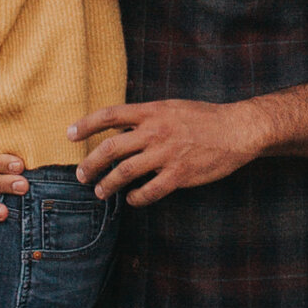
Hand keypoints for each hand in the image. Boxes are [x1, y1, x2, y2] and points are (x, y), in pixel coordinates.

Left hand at [70, 97, 262, 206]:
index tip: (70, 134)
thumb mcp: (171, 107)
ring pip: (125, 172)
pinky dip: (136, 198)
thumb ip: (146, 118)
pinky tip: (131, 199)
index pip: (110, 115)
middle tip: (81, 175)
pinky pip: (149, 191)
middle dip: (90, 164)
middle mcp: (155, 131)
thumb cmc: (204, 118)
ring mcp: (166, 154)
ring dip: (108, 184)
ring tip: (100, 192)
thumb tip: (120, 132)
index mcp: (152, 111)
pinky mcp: (179, 174)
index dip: (86, 125)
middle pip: (110, 148)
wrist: (237, 129)